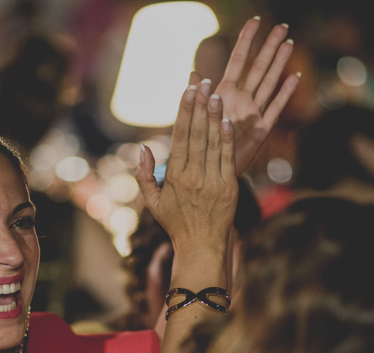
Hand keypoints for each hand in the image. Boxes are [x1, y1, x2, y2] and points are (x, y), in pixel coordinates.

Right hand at [136, 80, 236, 252]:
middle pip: (196, 134)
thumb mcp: (153, 202)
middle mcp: (193, 177)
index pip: (179, 137)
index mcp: (175, 177)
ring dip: (215, 117)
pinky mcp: (229, 187)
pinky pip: (228, 158)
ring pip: (213, 143)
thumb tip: (143, 149)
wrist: (202, 247)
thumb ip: (145, 175)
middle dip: (200, 107)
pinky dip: (227, 139)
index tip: (187, 90)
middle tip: (204, 83)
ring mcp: (212, 182)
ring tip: (216, 94)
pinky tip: (227, 121)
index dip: (184, 111)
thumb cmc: (176, 224)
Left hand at [196, 18, 299, 175]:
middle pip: (258, 67)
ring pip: (269, 83)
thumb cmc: (200, 145)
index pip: (237, 60)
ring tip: (290, 43)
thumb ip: (198, 96)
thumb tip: (193, 73)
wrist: (208, 173)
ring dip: (280, 64)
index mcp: (224, 93)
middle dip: (269, 47)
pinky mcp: (262, 130)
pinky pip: (275, 109)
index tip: (255, 21)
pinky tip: (294, 77)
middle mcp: (241, 100)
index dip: (246, 41)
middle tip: (282, 26)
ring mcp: (253, 113)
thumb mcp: (196, 118)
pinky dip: (285, 94)